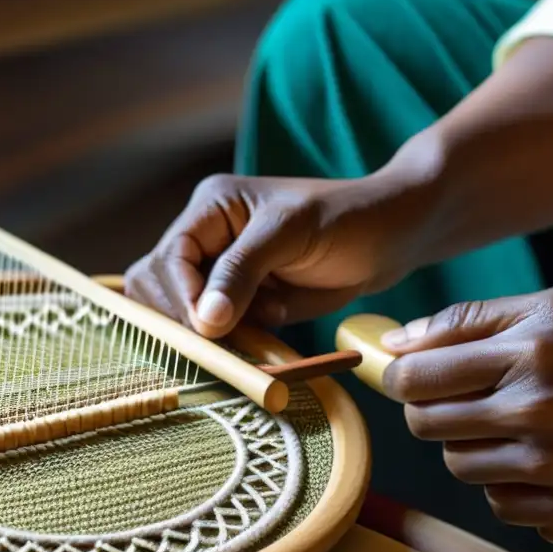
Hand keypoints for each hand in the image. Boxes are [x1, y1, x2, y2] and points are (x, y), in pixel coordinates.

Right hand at [125, 172, 424, 336]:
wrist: (392, 240)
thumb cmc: (347, 218)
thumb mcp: (291, 232)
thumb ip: (242, 271)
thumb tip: (204, 320)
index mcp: (211, 208)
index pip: (167, 259)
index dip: (180, 296)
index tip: (207, 328)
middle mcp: (208, 240)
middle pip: (160, 289)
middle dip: (187, 319)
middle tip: (225, 341)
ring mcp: (224, 275)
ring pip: (185, 317)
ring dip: (212, 333)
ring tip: (260, 326)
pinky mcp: (245, 305)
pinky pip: (220, 334)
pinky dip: (235, 343)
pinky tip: (270, 331)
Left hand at [380, 285, 552, 542]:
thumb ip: (474, 321)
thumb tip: (399, 341)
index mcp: (529, 352)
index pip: (417, 377)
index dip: (401, 375)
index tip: (407, 373)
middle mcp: (535, 414)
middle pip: (428, 424)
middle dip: (430, 407)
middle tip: (463, 396)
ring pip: (460, 466)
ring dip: (472, 443)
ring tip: (516, 422)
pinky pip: (505, 504)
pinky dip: (513, 481)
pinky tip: (549, 456)